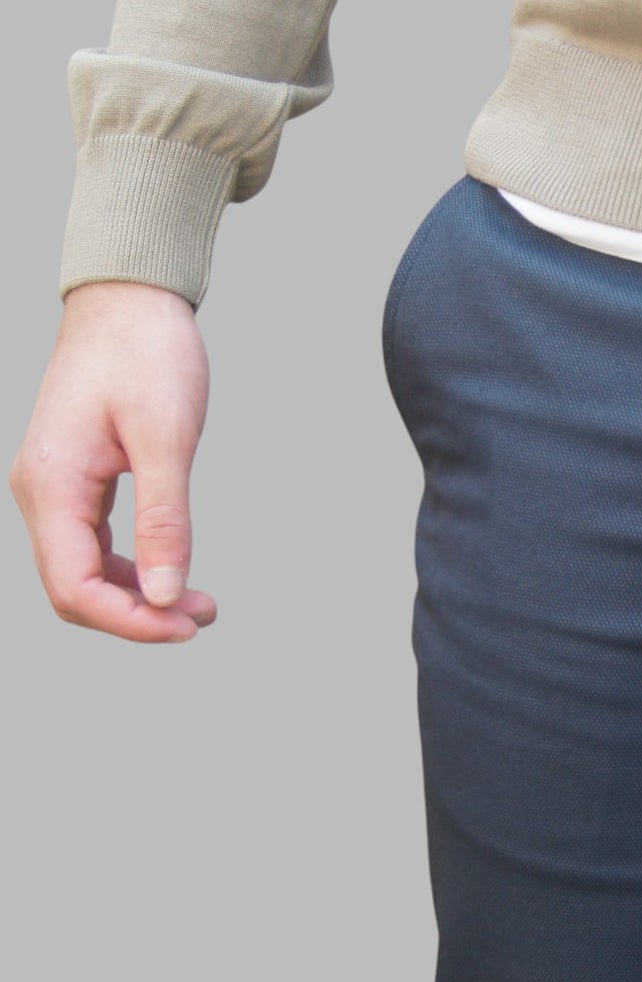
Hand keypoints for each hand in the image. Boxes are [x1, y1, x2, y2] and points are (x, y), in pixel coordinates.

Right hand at [11, 280, 216, 641]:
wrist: (129, 301)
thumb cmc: (147, 355)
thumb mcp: (167, 440)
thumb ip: (165, 521)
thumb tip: (165, 594)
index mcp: (53, 485)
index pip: (74, 587)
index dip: (130, 621)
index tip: (188, 625)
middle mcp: (43, 492)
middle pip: (73, 589)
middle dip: (137, 615)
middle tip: (204, 615)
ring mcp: (56, 487)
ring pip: (82, 572)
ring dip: (138, 596)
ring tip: (200, 602)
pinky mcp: (76, 481)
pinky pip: (93, 546)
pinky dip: (132, 568)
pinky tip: (173, 570)